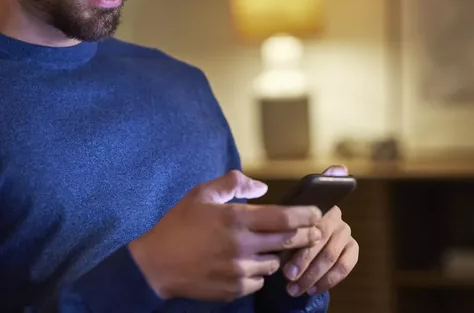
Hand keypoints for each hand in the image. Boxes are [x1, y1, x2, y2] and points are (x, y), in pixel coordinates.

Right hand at [128, 170, 323, 301]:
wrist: (156, 265)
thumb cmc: (178, 225)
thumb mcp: (202, 194)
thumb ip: (233, 183)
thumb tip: (262, 187)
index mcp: (236, 219)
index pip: (284, 218)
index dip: (306, 216)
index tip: (318, 213)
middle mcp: (242, 245)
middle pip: (288, 242)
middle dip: (305, 236)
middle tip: (313, 232)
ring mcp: (239, 270)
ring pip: (274, 263)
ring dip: (277, 255)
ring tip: (270, 247)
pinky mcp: (234, 289)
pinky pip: (259, 281)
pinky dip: (258, 272)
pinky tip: (249, 264)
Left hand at [281, 165, 358, 296]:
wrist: (290, 238)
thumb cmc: (280, 228)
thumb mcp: (274, 218)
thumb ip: (272, 212)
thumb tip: (263, 196)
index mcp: (314, 200)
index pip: (312, 213)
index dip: (302, 232)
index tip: (286, 249)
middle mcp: (334, 212)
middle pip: (321, 236)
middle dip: (303, 259)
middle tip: (287, 275)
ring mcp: (345, 230)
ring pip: (331, 254)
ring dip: (313, 274)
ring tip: (294, 287)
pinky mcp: (352, 247)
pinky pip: (345, 265)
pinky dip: (329, 280)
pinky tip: (313, 289)